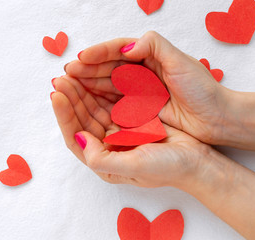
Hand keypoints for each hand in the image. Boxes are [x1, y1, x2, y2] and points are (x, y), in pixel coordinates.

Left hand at [50, 75, 213, 189]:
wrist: (197, 162)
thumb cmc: (167, 168)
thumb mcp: (134, 168)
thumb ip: (102, 159)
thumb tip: (78, 139)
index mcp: (104, 161)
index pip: (76, 136)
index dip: (65, 116)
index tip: (57, 94)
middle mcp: (108, 146)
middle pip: (83, 120)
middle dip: (71, 99)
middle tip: (60, 77)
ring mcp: (120, 132)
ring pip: (95, 109)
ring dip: (83, 92)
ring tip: (72, 74)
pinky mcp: (133, 120)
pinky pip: (112, 102)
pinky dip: (102, 90)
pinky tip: (95, 77)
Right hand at [64, 31, 232, 144]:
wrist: (216, 118)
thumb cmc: (202, 90)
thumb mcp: (181, 61)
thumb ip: (154, 46)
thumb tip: (127, 46)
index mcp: (151, 56)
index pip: (118, 51)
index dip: (98, 54)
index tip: (81, 60)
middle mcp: (142, 72)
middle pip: (109, 67)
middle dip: (87, 70)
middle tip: (67, 74)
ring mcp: (140, 91)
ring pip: (108, 84)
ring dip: (89, 84)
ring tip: (69, 86)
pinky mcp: (140, 108)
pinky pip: (115, 101)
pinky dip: (99, 99)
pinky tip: (86, 100)